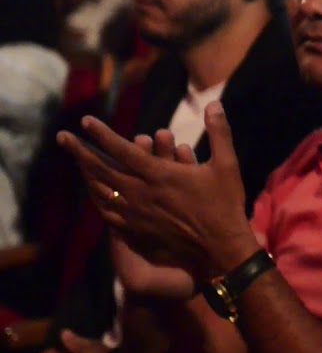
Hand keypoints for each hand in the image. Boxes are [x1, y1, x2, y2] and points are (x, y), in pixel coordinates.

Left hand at [56, 101, 259, 279]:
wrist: (220, 249)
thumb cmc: (225, 205)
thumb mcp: (227, 165)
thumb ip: (219, 132)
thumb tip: (214, 103)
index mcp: (161, 175)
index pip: (123, 150)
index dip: (102, 134)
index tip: (86, 121)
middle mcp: (142, 194)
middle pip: (102, 169)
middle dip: (80, 151)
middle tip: (62, 137)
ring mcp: (136, 214)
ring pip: (101, 190)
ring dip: (85, 173)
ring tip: (75, 160)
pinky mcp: (136, 230)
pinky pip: (108, 212)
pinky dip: (97, 197)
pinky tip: (92, 191)